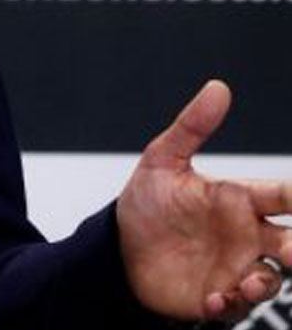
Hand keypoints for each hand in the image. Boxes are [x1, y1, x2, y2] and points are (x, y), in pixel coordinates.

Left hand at [118, 79, 291, 322]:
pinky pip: (237, 305)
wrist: (116, 248)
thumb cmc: (147, 203)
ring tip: (246, 284)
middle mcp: (246, 235)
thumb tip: (219, 87)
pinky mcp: (218, 295)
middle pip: (291, 241)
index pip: (283, 196)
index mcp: (239, 200)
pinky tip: (213, 298)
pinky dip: (232, 304)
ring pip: (271, 278)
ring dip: (265, 283)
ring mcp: (235, 267)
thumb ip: (192, 127)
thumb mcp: (162, 161)